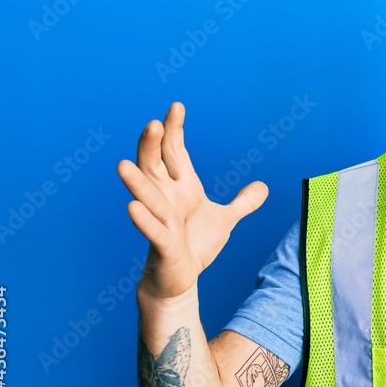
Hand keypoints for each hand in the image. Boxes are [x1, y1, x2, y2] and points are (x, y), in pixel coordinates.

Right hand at [116, 102, 267, 302]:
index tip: (176, 106)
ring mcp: (161, 220)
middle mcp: (167, 199)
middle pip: (154, 166)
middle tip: (152, 123)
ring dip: (136, 182)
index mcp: (182, 188)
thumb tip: (263, 187)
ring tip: (122, 164)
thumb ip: (242, 203)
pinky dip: (143, 220)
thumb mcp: (225, 220)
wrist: (179, 279)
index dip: (174, 131)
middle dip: (152, 146)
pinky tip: (133, 208)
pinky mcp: (162, 244)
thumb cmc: (195, 245)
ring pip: (146, 196)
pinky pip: (151, 230)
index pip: (175, 153)